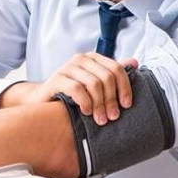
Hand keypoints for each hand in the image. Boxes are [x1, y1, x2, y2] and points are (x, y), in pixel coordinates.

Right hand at [0, 53, 137, 125]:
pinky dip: (85, 102)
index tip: (126, 105)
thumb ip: (112, 73)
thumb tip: (134, 62)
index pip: (116, 68)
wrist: (42, 100)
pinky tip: (85, 112)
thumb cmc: (71, 94)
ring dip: (100, 104)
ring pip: (93, 84)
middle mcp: (81, 59)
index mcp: (93, 58)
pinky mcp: (56, 78)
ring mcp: (67, 67)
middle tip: (112, 117)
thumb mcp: (93, 83)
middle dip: (112, 99)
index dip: (124, 87)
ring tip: (100, 119)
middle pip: (106, 77)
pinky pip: (77, 89)